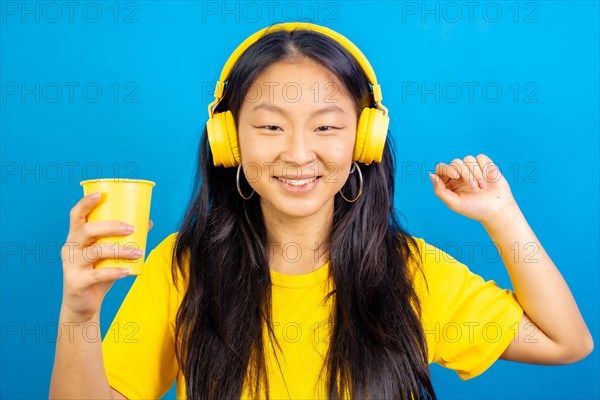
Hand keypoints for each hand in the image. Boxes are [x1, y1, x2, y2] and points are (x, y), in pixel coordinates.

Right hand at [59, 192, 153, 321]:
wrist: (83, 305)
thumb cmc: (97, 274)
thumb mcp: (109, 254)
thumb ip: (124, 238)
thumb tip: (148, 221)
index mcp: (76, 237)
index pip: (76, 215)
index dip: (86, 203)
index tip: (101, 194)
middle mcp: (70, 248)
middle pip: (87, 230)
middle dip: (111, 226)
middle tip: (132, 228)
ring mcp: (71, 265)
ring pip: (95, 252)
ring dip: (120, 250)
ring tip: (139, 251)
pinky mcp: (75, 282)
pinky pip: (97, 275)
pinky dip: (115, 271)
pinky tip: (128, 271)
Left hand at [429, 154, 518, 225]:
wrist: (497, 210)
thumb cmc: (474, 208)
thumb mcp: (454, 203)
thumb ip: (440, 191)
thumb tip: (431, 174)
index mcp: (449, 182)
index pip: (441, 168)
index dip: (446, 169)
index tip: (455, 176)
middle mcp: (459, 174)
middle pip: (455, 162)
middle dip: (465, 174)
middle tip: (473, 188)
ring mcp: (472, 169)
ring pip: (468, 159)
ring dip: (475, 173)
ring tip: (482, 187)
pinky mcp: (485, 165)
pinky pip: (480, 157)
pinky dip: (483, 167)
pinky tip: (488, 178)